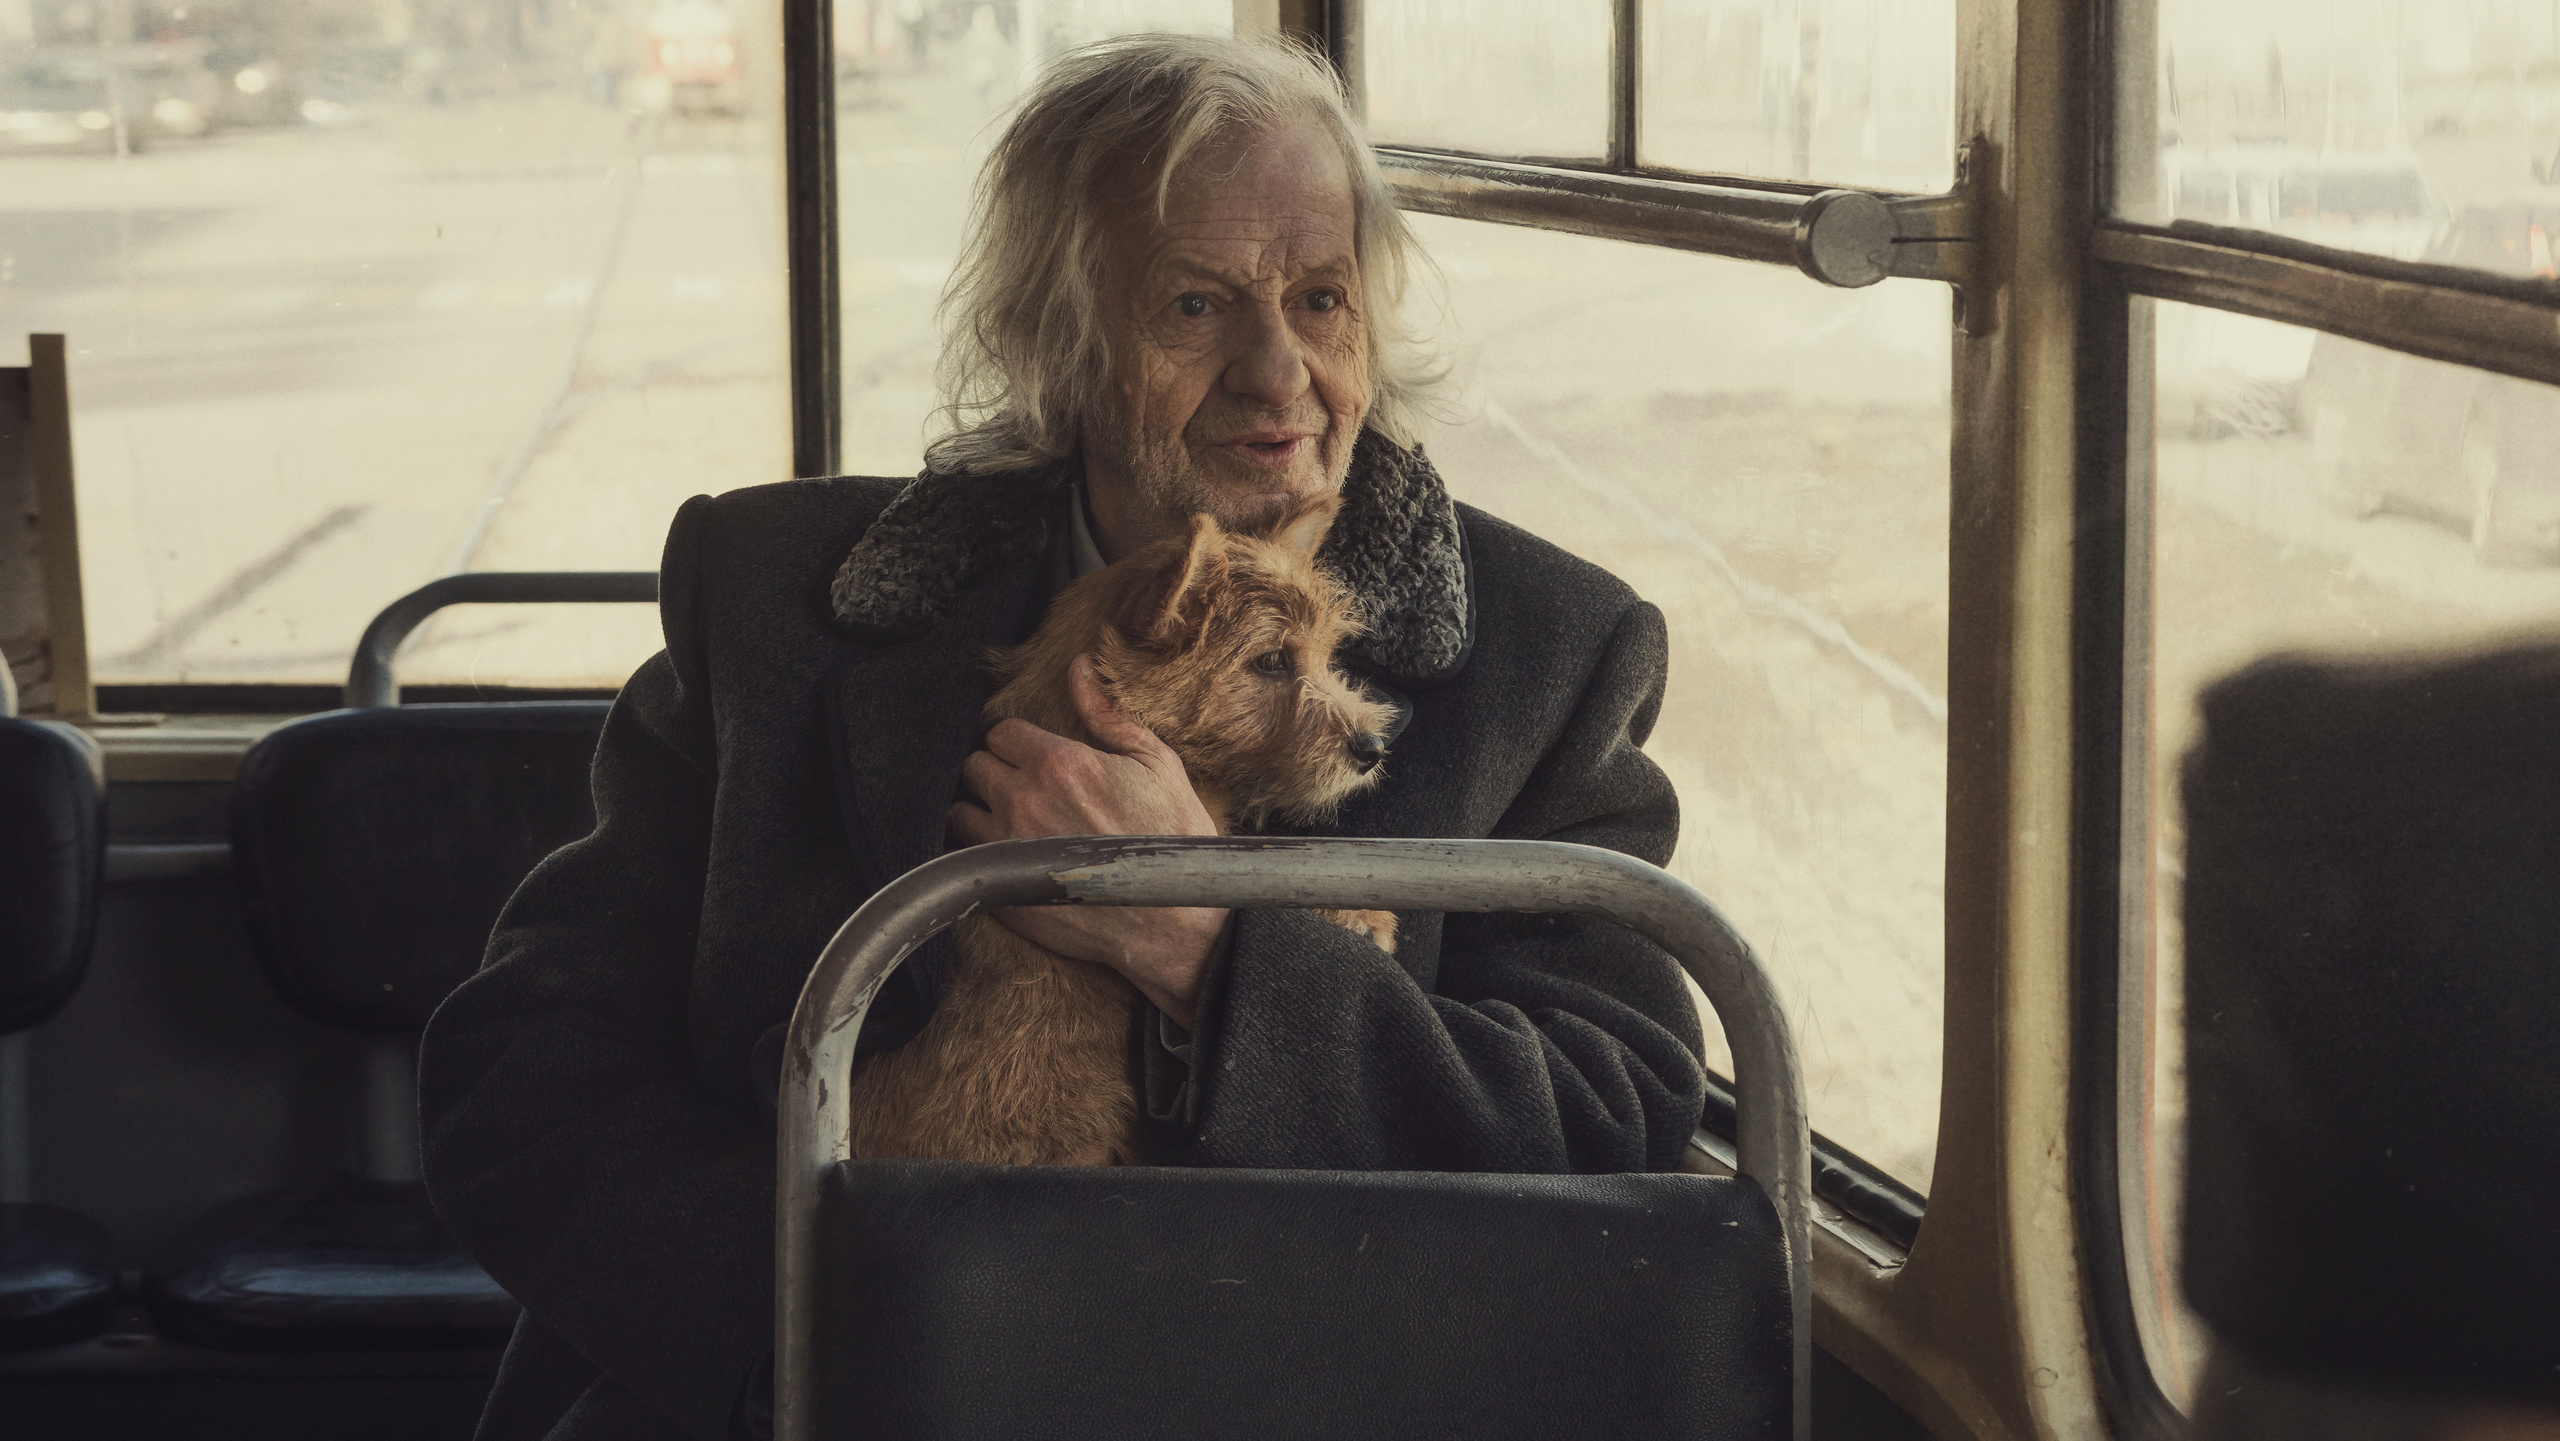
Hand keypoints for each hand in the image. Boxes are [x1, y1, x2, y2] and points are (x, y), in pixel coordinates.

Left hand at [946, 657, 1225, 1026]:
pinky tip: (1012, 855)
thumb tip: (1079, 667)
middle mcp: (1023, 802)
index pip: (1000, 732)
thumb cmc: (1172, 837)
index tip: (1034, 757)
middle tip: (1024, 787)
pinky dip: (980, 852)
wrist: (1177, 920)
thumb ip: (1107, 713)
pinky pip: (965, 859)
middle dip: (995, 771)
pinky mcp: (1003, 892)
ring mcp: (1007, 849)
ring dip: (981, 811)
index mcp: (1058, 764)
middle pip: (973, 767)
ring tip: (1012, 821)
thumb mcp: (1155, 763)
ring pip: (960, 812)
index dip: (1017, 742)